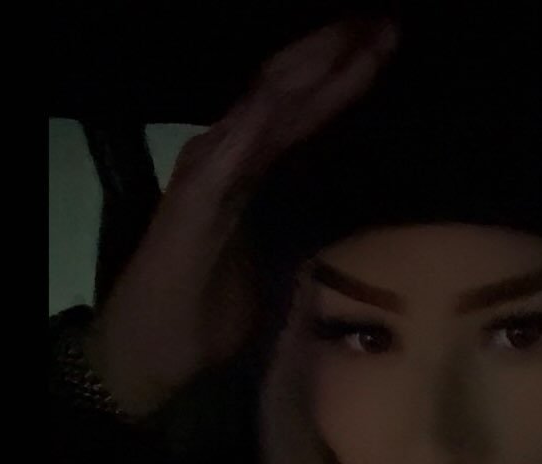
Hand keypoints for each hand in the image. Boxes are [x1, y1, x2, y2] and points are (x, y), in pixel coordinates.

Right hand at [85, 17, 398, 416]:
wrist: (155, 352)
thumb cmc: (208, 318)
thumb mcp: (275, 269)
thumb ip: (304, 237)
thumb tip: (351, 239)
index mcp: (252, 174)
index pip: (303, 114)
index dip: (343, 80)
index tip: (384, 47)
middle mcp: (231, 159)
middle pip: (291, 94)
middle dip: (339, 56)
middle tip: (387, 21)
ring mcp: (210, 174)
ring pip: (266, 105)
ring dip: (313, 69)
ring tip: (357, 34)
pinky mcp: (193, 200)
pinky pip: (234, 147)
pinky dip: (262, 115)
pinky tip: (294, 89)